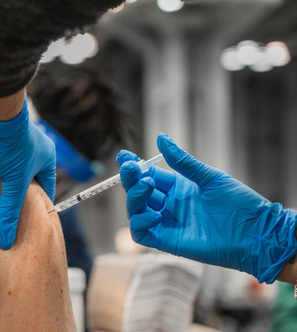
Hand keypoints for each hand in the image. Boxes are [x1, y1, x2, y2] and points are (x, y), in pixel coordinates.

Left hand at [0, 88, 55, 248]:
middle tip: (10, 215)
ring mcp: (15, 144)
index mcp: (47, 157)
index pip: (46, 187)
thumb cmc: (11, 145)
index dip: (38, 204)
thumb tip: (6, 239)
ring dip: (3, 184)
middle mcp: (34, 149)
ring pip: (10, 171)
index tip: (29, 221)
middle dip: (18, 195)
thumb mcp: (13, 182)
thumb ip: (9, 210)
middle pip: (27, 179)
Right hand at [117, 133, 296, 282]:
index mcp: (178, 187)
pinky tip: (155, 214)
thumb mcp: (210, 177)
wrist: (256, 234)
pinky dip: (140, 222)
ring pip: (135, 211)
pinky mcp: (168, 241)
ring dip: (134, 197)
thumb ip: (183, 161)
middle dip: (131, 179)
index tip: (124, 155)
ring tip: (148, 185)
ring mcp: (167, 223)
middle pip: (138, 192)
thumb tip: (160, 138)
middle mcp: (169, 204)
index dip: (134, 166)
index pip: (148, 175)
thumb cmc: (239, 204)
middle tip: (132, 168)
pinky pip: (141, 234)